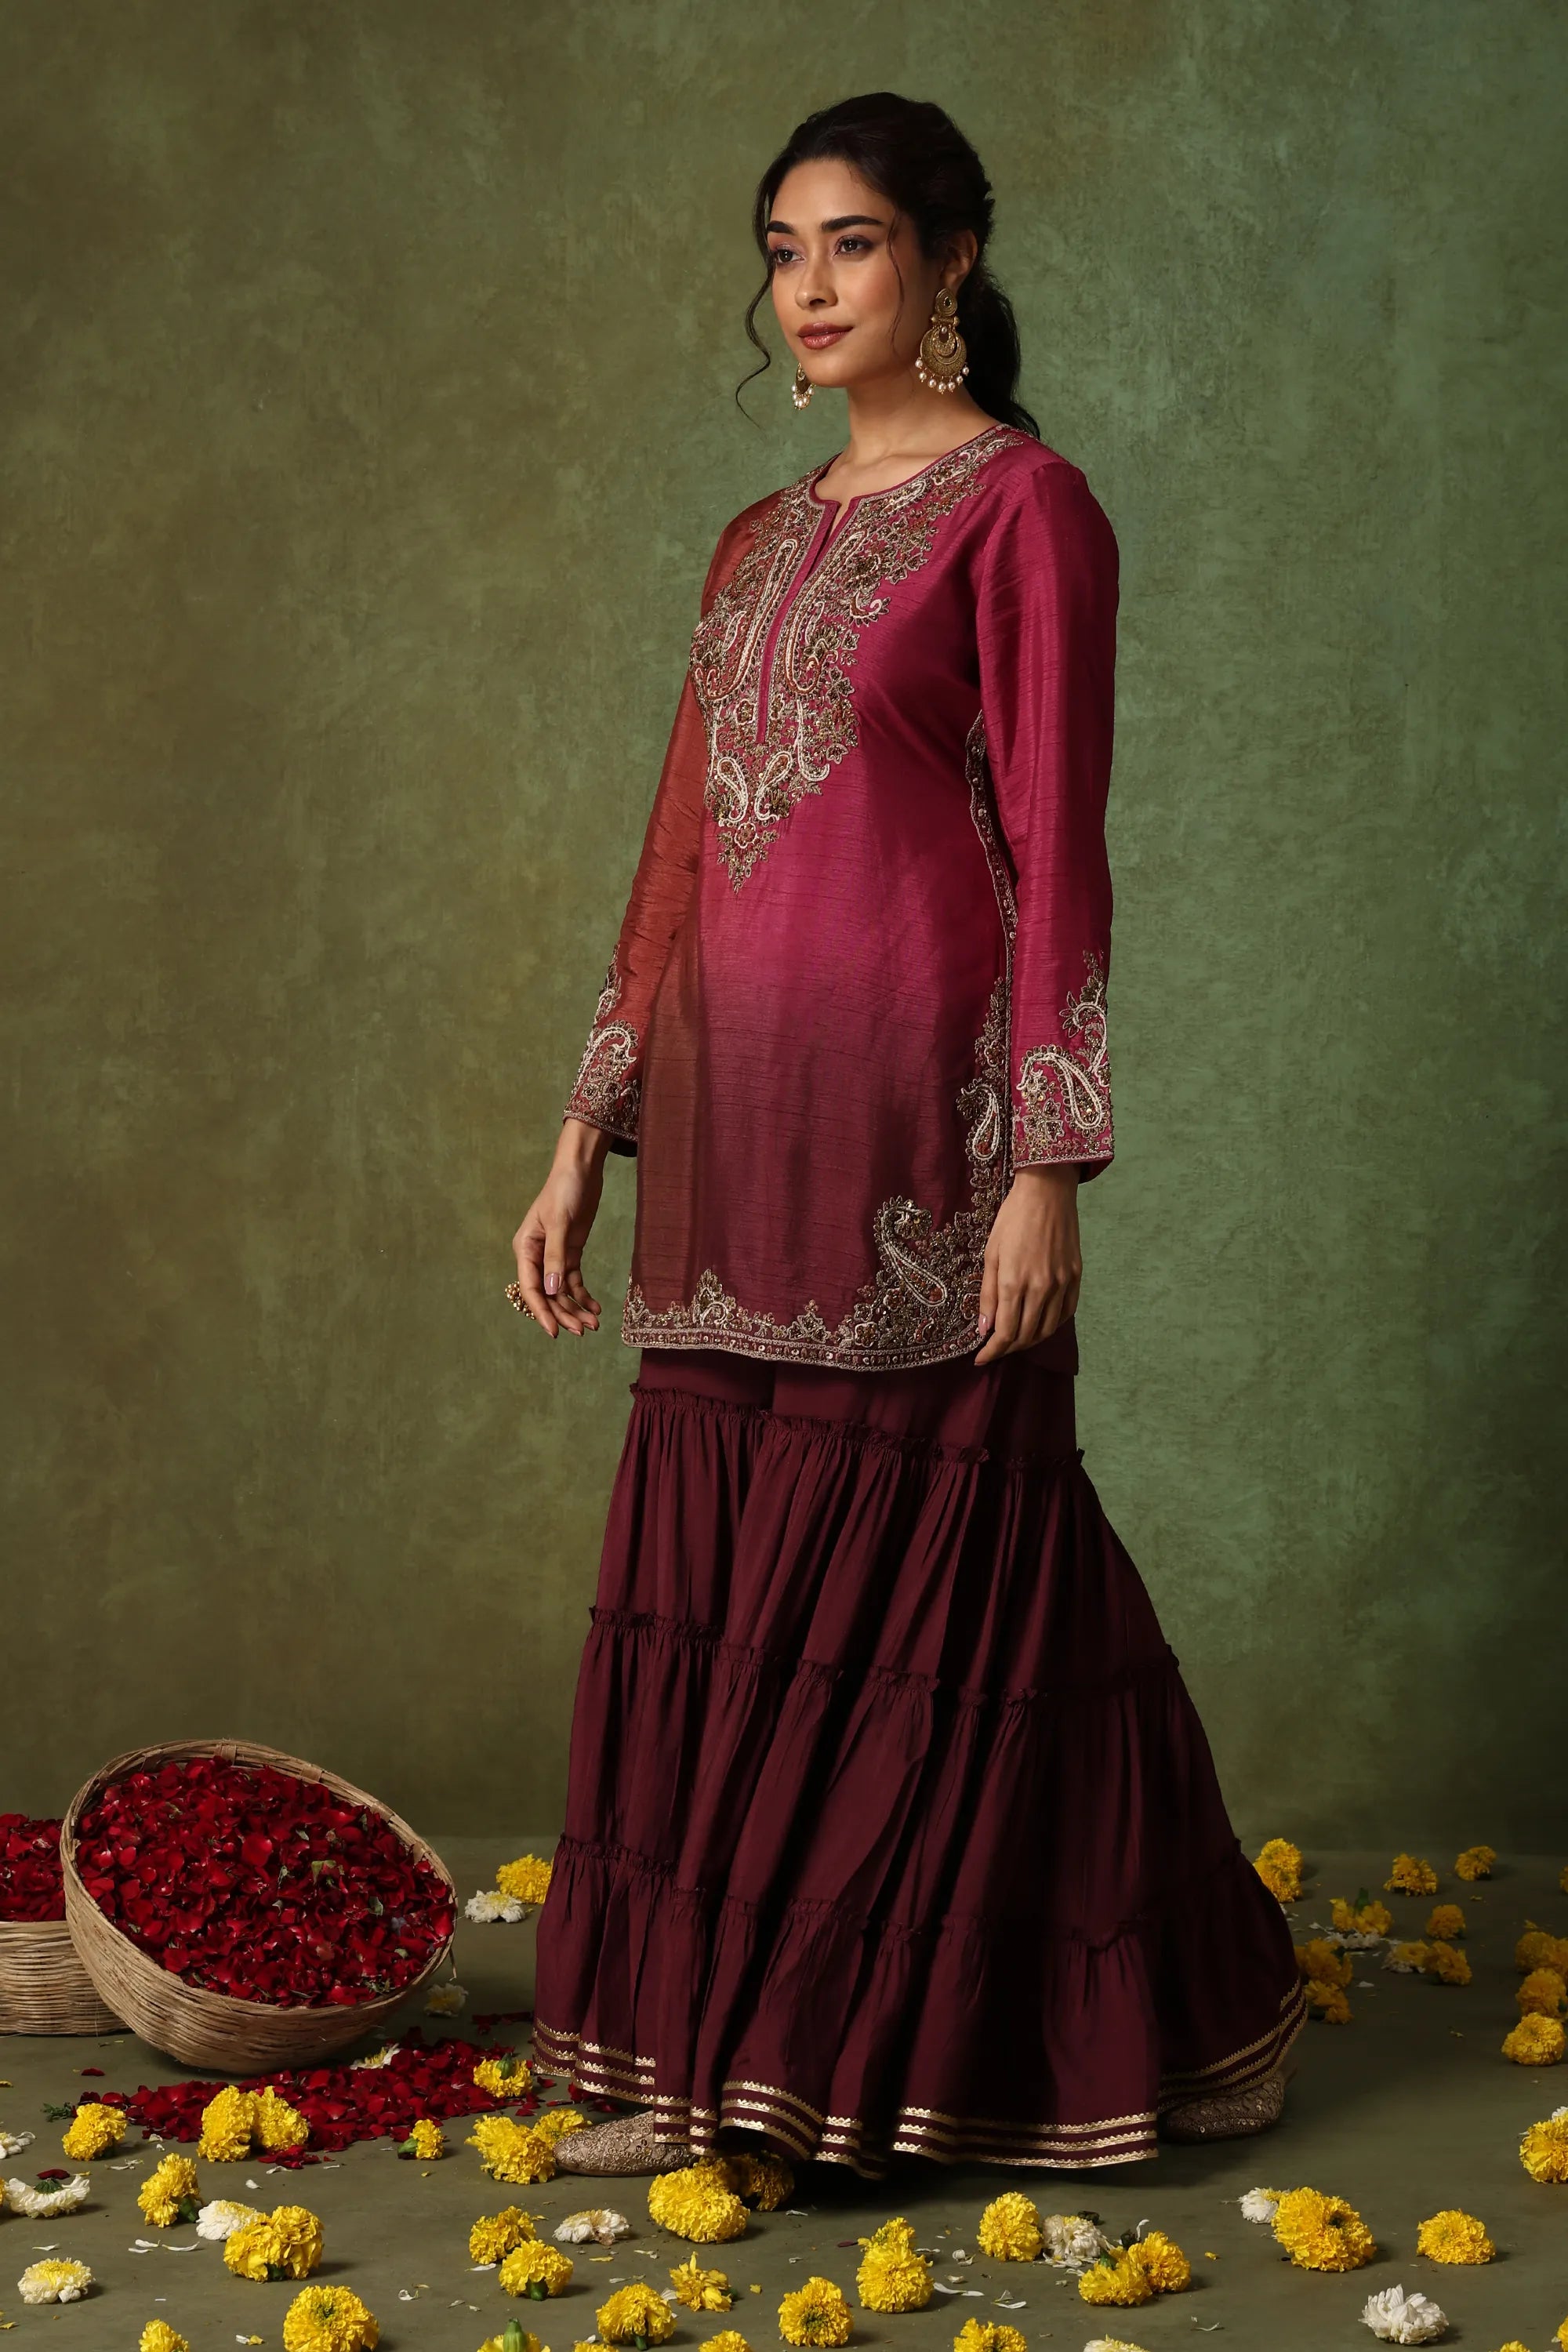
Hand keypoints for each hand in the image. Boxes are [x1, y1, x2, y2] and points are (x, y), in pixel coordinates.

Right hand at [511, 1118, 609, 1337]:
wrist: (581, 1170)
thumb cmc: (564, 1190)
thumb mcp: (560, 1223)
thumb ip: (555, 1257)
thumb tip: (552, 1292)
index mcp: (525, 1248)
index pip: (531, 1288)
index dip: (542, 1312)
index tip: (554, 1332)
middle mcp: (536, 1255)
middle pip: (548, 1294)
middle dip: (564, 1314)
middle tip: (583, 1331)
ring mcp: (554, 1255)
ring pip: (562, 1291)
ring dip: (576, 1308)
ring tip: (594, 1323)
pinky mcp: (570, 1252)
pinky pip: (574, 1280)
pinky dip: (584, 1294)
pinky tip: (596, 1307)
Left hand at [973, 1164, 1081, 1364]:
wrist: (1047, 1193)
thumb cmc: (1012, 1220)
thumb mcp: (990, 1255)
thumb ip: (987, 1295)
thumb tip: (984, 1329)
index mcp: (1014, 1283)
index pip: (1005, 1333)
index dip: (992, 1351)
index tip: (981, 1359)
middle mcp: (1040, 1288)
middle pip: (1026, 1336)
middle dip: (1008, 1349)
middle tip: (995, 1349)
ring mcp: (1061, 1284)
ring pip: (1047, 1329)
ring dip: (1029, 1341)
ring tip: (1015, 1340)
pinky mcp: (1075, 1277)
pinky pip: (1066, 1313)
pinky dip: (1052, 1325)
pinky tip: (1040, 1324)